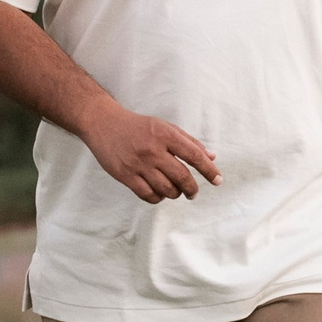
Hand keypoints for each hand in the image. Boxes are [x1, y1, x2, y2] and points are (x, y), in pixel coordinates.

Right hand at [80, 100, 220, 201]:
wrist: (103, 123)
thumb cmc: (138, 126)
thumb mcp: (166, 127)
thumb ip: (189, 142)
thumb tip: (211, 158)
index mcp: (165, 135)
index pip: (194, 156)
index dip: (209, 171)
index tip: (218, 181)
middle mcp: (152, 150)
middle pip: (182, 177)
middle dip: (192, 189)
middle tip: (193, 192)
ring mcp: (138, 164)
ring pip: (166, 189)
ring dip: (175, 193)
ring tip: (175, 190)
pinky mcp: (125, 175)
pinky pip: (148, 195)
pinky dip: (158, 198)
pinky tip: (159, 193)